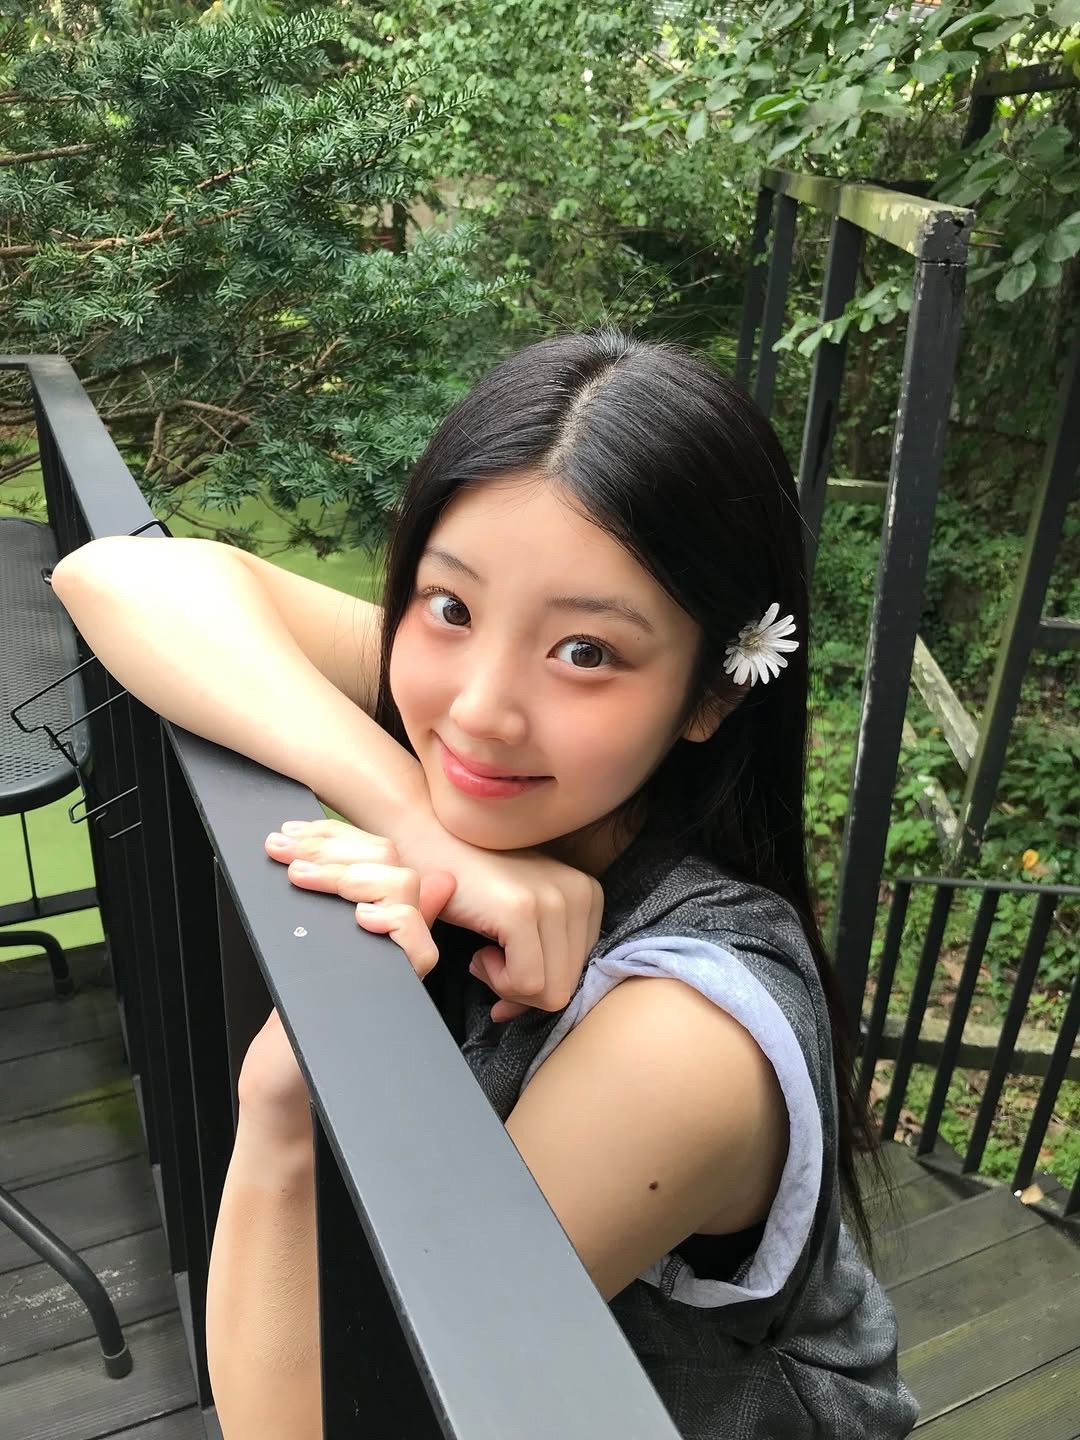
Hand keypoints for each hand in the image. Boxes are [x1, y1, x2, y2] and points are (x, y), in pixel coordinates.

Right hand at [265, 819, 602, 1020]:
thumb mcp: (523, 914)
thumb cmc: (468, 882)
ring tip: (485, 952)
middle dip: (523, 991)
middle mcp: (582, 894)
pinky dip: (496, 980)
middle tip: (489, 962)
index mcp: (588, 895)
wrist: (426, 839)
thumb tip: (538, 1005)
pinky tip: (479, 950)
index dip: (539, 987)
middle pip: (568, 988)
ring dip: (508, 985)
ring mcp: (555, 900)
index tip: (505, 978)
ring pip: (550, 993)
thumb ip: (544, 955)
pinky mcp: (523, 910)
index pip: (581, 975)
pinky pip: (526, 983)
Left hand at [266, 820, 455, 979]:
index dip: (333, 834)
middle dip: (331, 848)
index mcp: (379, 905)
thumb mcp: (307, 931)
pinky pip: (418, 940)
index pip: (376, 849)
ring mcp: (404, 951)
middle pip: (390, 860)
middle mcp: (399, 924)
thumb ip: (329, 891)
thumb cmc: (297, 993)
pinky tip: (359, 918)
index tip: (289, 833)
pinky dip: (392, 919)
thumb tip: (323, 842)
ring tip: (300, 877)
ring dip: (347, 874)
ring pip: (402, 886)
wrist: (285, 1051)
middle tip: (283, 853)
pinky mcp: (405, 981)